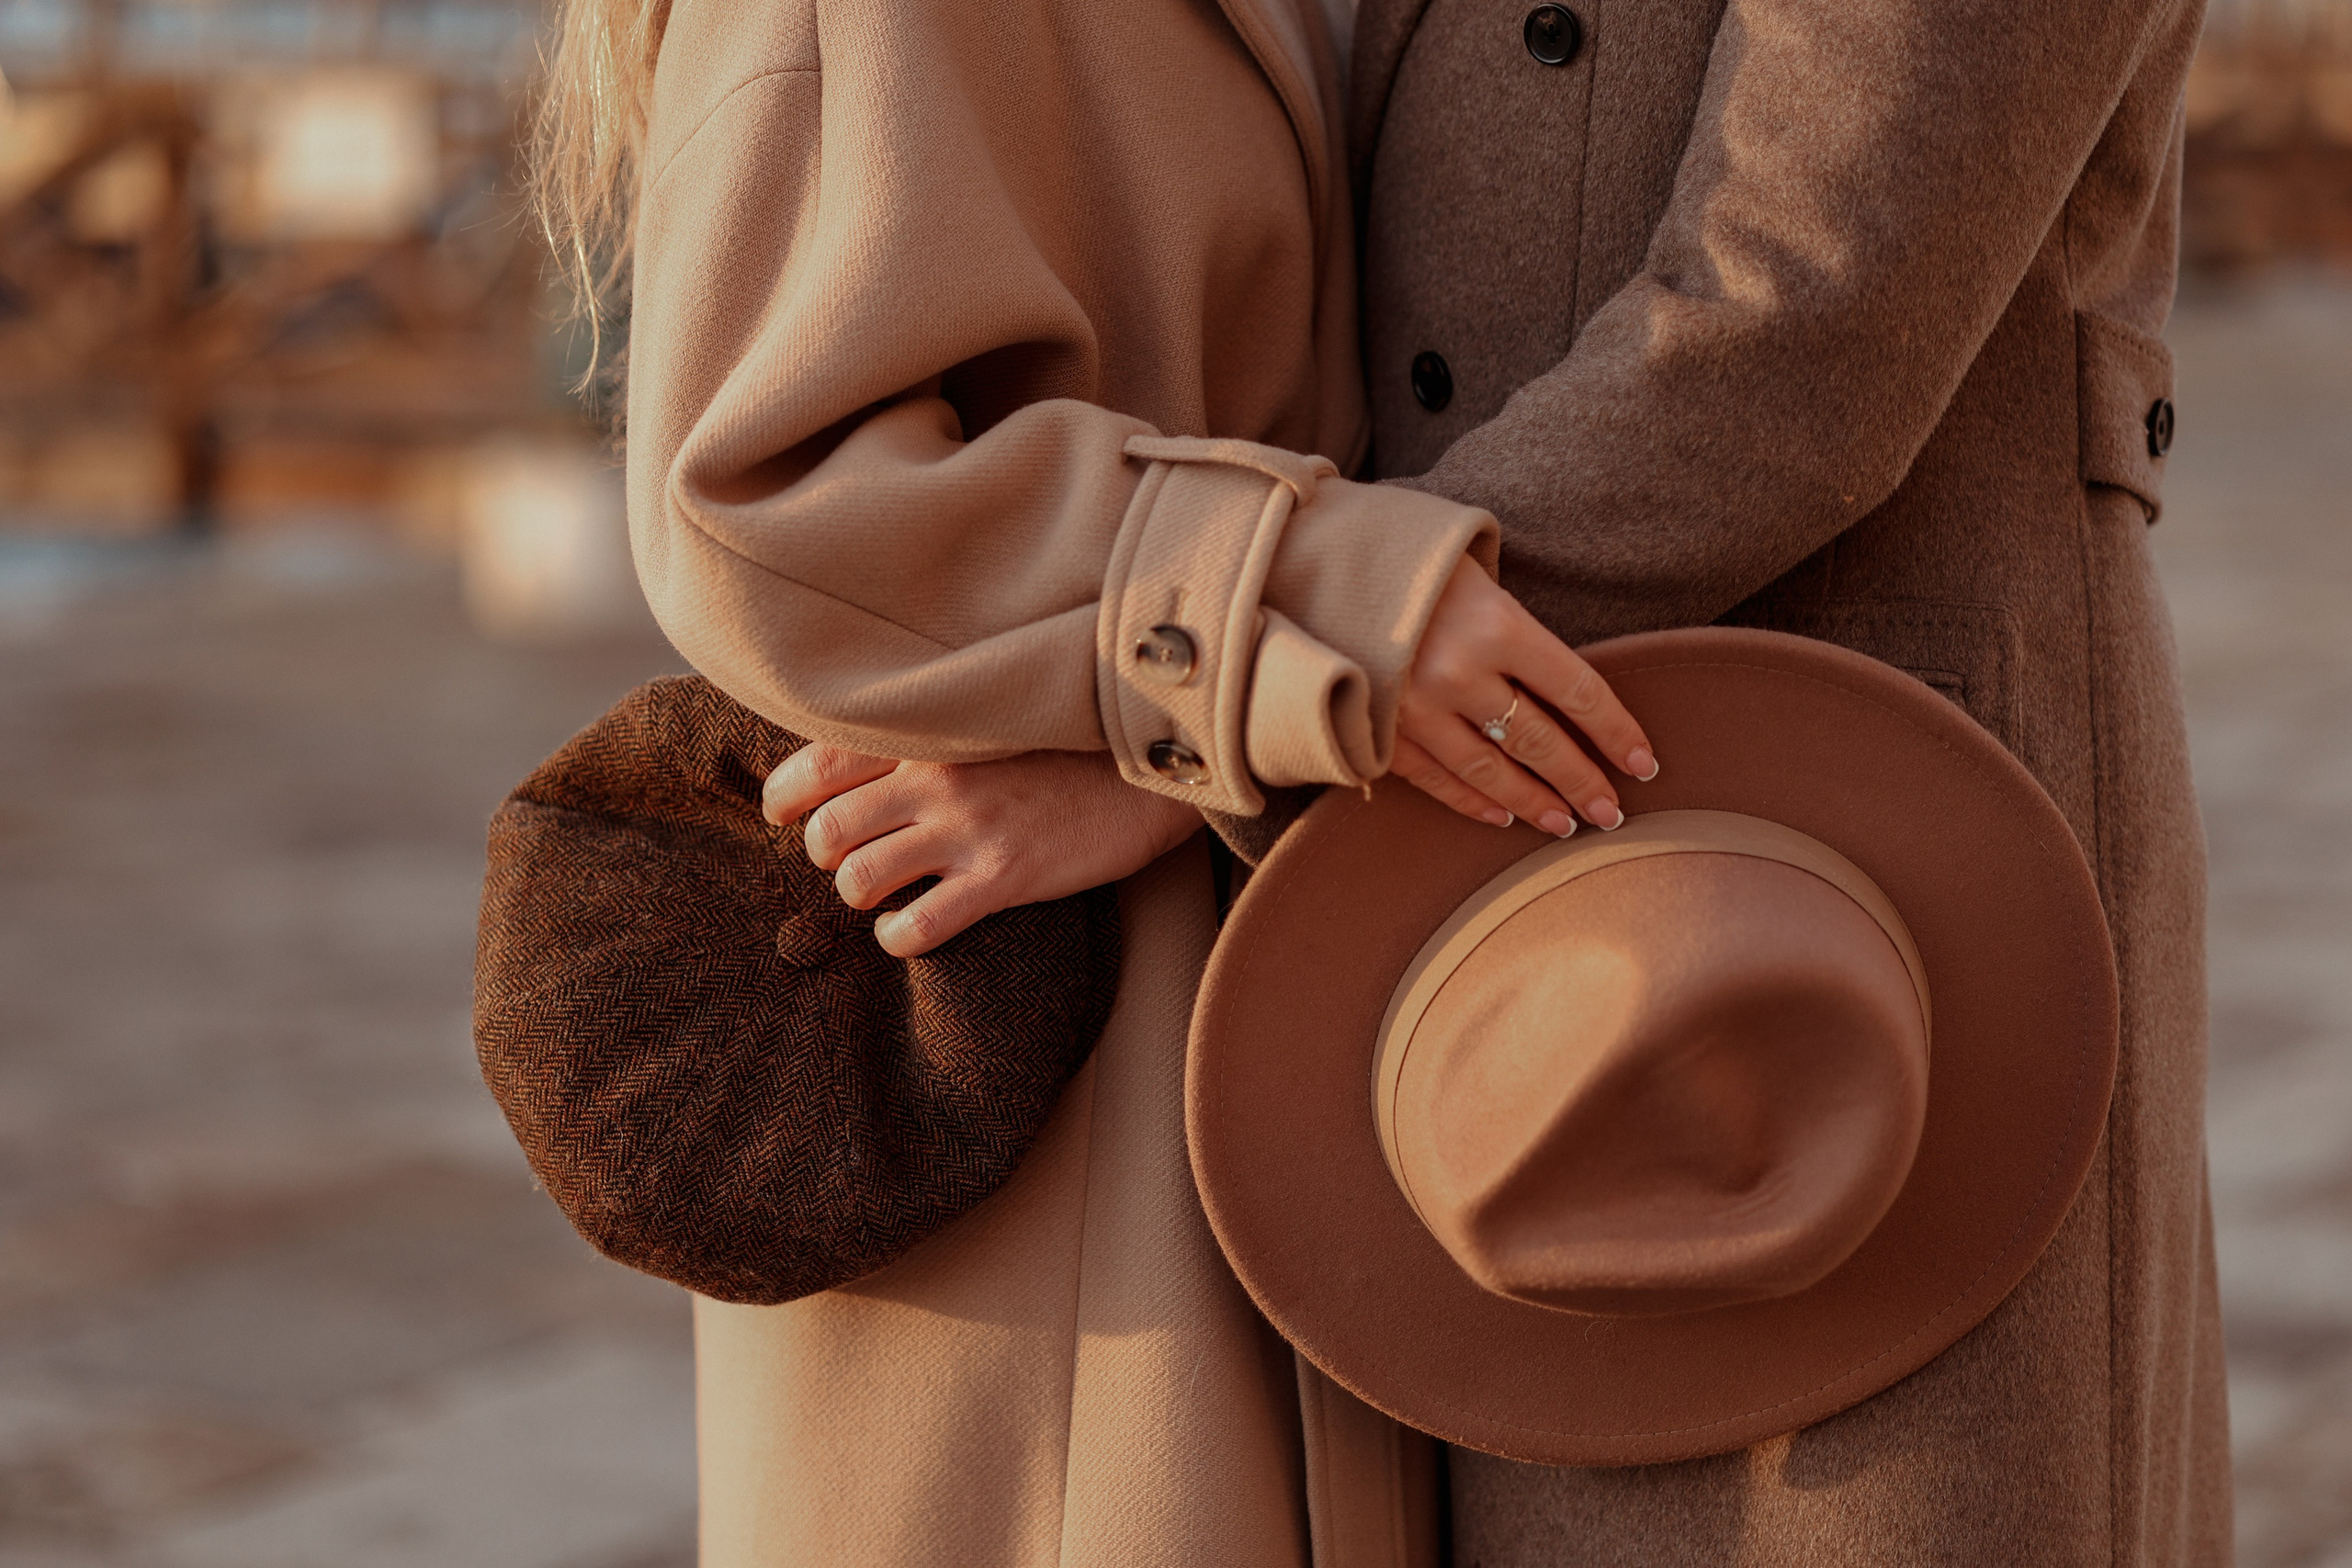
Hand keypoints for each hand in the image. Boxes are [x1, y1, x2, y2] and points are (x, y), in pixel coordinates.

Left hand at [762, 746, 1201, 956]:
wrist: (1145, 772)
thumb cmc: (1065, 751)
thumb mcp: (989, 724)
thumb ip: (928, 736)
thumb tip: (863, 764)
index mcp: (930, 735)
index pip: (822, 761)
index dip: (785, 794)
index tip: (781, 812)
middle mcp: (937, 778)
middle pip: (829, 829)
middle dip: (825, 855)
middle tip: (850, 861)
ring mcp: (969, 828)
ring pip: (860, 878)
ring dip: (860, 896)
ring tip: (884, 896)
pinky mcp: (1002, 876)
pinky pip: (918, 925)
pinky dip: (898, 938)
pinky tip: (911, 930)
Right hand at [1393, 556, 1657, 834]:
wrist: (1312, 563)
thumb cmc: (1407, 558)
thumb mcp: (1473, 569)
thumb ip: (1513, 625)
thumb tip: (1560, 685)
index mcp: (1495, 623)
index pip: (1578, 690)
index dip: (1616, 733)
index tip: (1644, 763)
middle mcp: (1459, 672)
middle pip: (1539, 740)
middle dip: (1582, 780)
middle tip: (1612, 813)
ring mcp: (1415, 708)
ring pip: (1489, 770)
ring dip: (1532, 802)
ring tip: (1565, 824)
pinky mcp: (1379, 730)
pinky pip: (1435, 778)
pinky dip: (1470, 801)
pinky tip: (1500, 817)